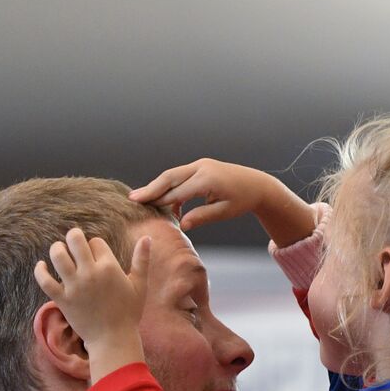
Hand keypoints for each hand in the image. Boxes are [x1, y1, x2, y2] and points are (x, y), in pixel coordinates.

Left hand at [34, 228, 150, 377]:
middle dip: (74, 237)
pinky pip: (45, 280)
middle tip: (74, 242)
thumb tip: (147, 237)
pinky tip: (42, 266)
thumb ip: (142, 260)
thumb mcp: (140, 286)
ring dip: (57, 248)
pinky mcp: (62, 299)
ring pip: (58, 255)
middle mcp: (91, 273)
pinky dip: (40, 270)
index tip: (97, 257)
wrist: (113, 339)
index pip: (96, 242)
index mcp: (110, 267)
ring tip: (59, 250)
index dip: (96, 246)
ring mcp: (75, 286)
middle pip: (75, 240)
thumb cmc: (129, 313)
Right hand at [129, 159, 314, 245]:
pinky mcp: (200, 167)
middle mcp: (201, 168)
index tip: (142, 206)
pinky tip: (166, 204)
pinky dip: (171, 188)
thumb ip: (202, 217)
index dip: (159, 199)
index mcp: (207, 180)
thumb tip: (183, 225)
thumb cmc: (242, 200)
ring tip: (142, 200)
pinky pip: (180, 176)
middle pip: (169, 178)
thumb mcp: (224, 212)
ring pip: (172, 175)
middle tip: (132, 198)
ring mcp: (200, 165)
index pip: (177, 191)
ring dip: (158, 187)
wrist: (257, 184)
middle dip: (151, 188)